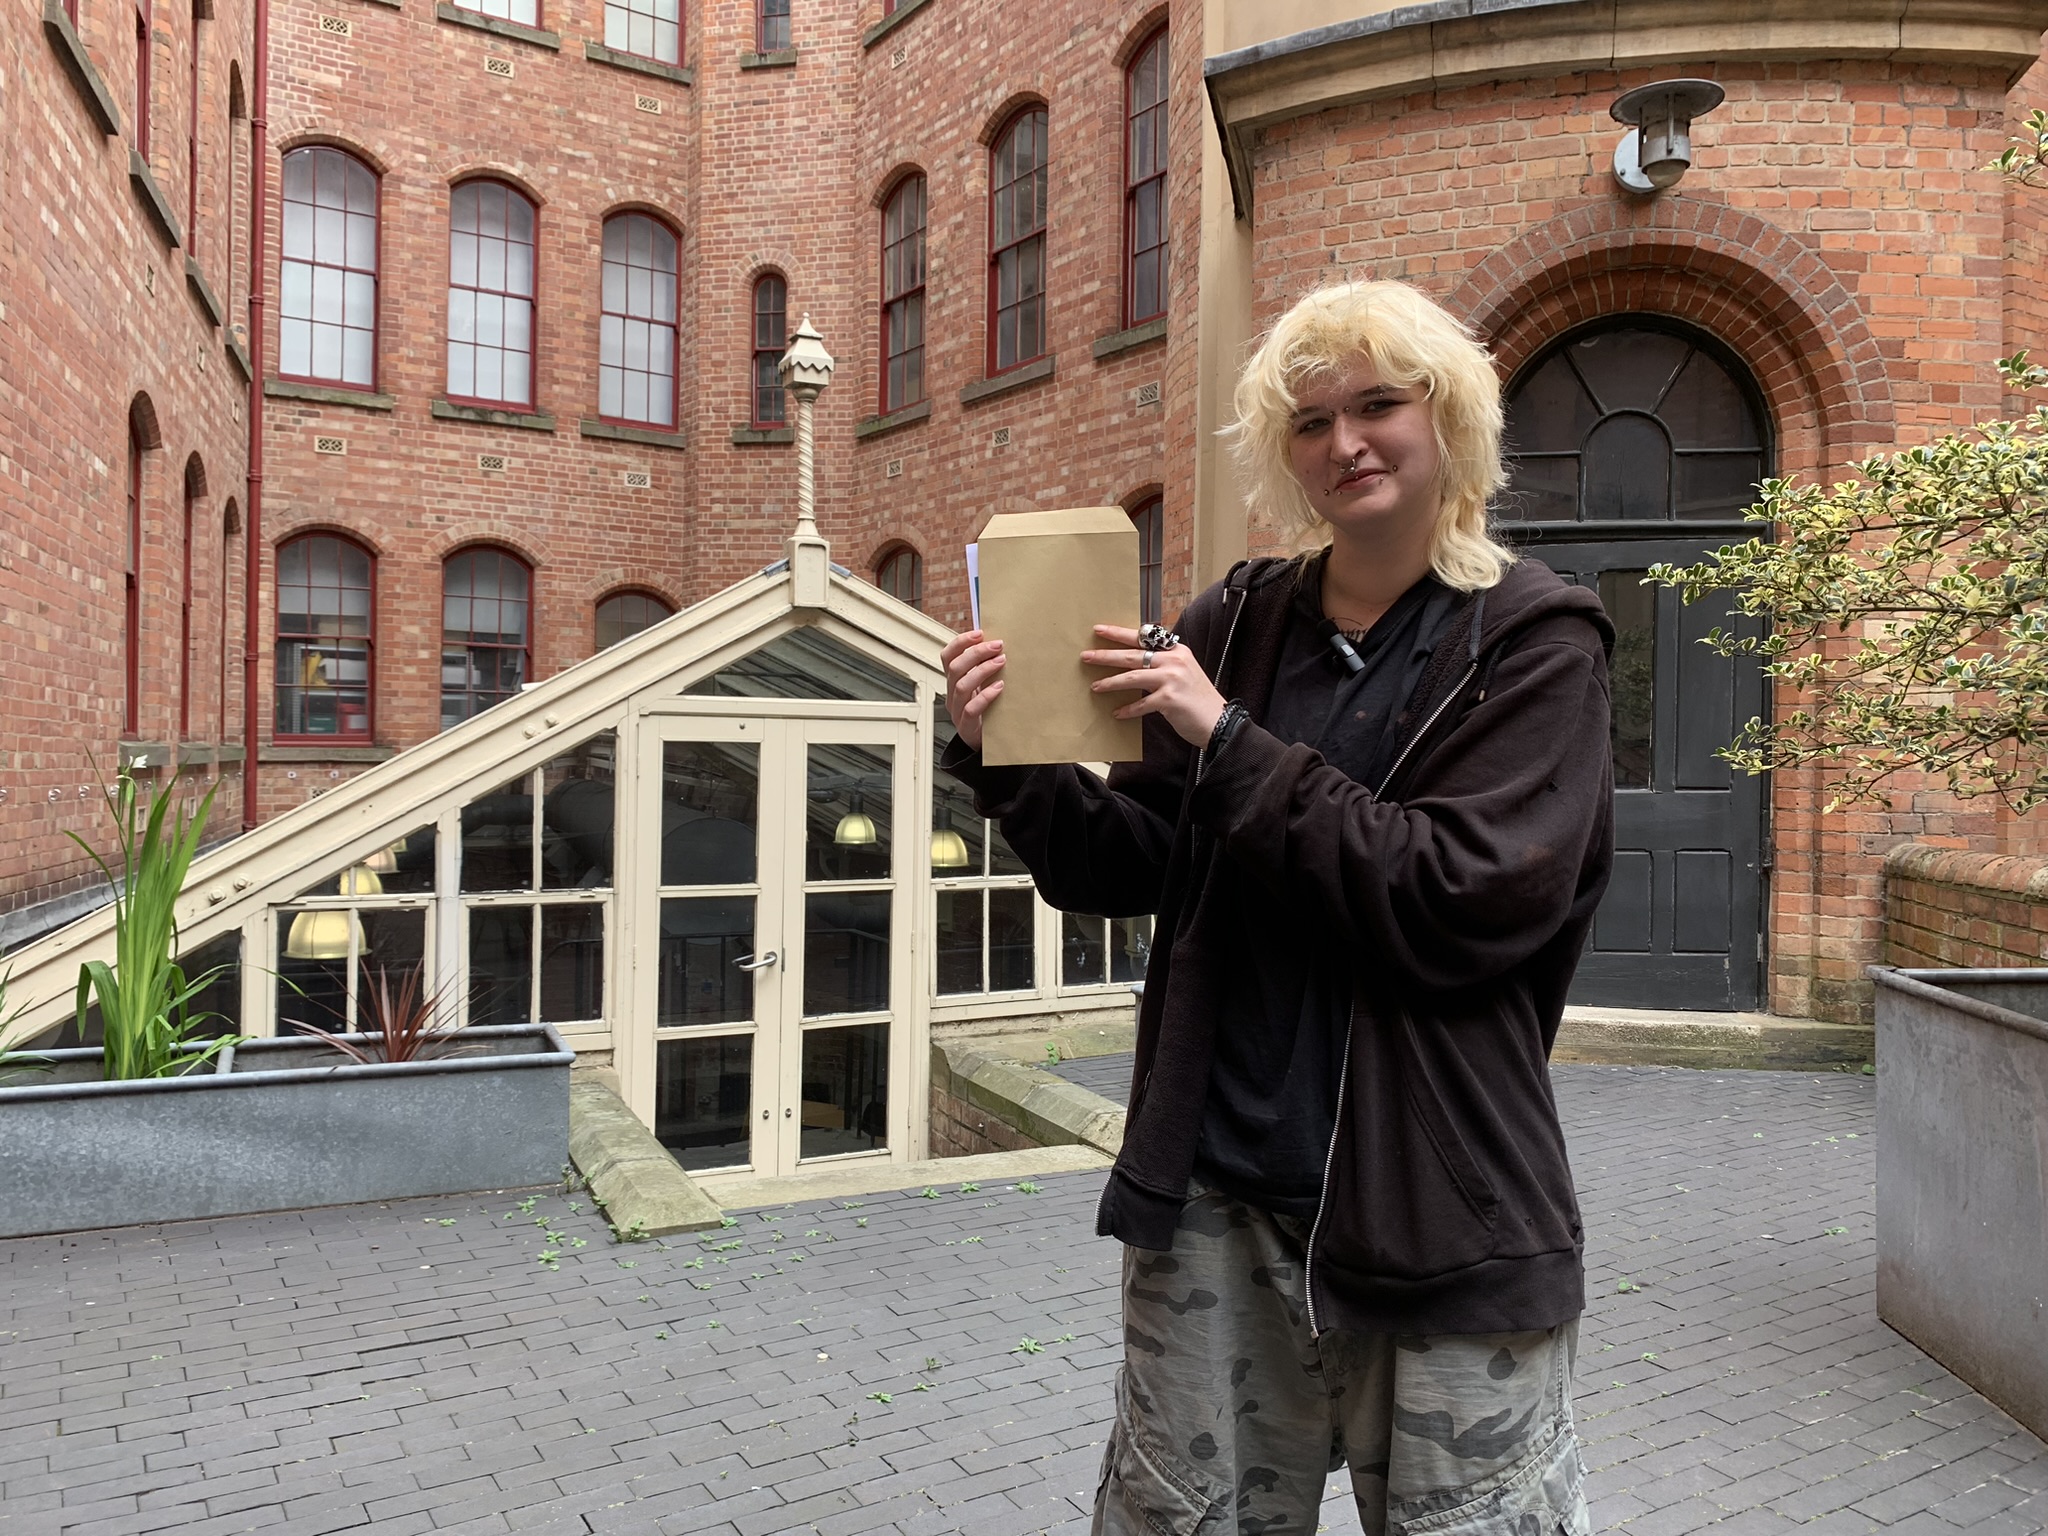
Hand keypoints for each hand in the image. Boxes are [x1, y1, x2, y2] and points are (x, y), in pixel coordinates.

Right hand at [941, 629, 1004, 750]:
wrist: (988, 744)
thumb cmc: (988, 710)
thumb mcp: (983, 686)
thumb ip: (985, 667)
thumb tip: (998, 643)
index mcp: (953, 681)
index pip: (948, 657)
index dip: (961, 643)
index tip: (979, 633)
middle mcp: (952, 694)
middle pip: (955, 668)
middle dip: (976, 653)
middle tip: (997, 645)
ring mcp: (957, 711)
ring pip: (962, 686)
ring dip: (982, 670)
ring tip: (1001, 662)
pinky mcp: (967, 726)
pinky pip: (972, 709)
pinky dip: (986, 695)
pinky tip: (1000, 687)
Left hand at [1083, 625, 1226, 747]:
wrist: (1219, 721)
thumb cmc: (1198, 700)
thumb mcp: (1183, 673)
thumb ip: (1162, 665)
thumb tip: (1134, 665)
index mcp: (1176, 650)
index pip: (1143, 637)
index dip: (1119, 633)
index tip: (1099, 630)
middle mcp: (1174, 660)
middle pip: (1132, 654)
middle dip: (1106, 655)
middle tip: (1086, 656)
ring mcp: (1172, 678)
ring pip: (1132, 677)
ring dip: (1111, 682)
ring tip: (1095, 686)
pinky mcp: (1170, 699)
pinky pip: (1141, 704)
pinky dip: (1128, 709)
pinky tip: (1117, 713)